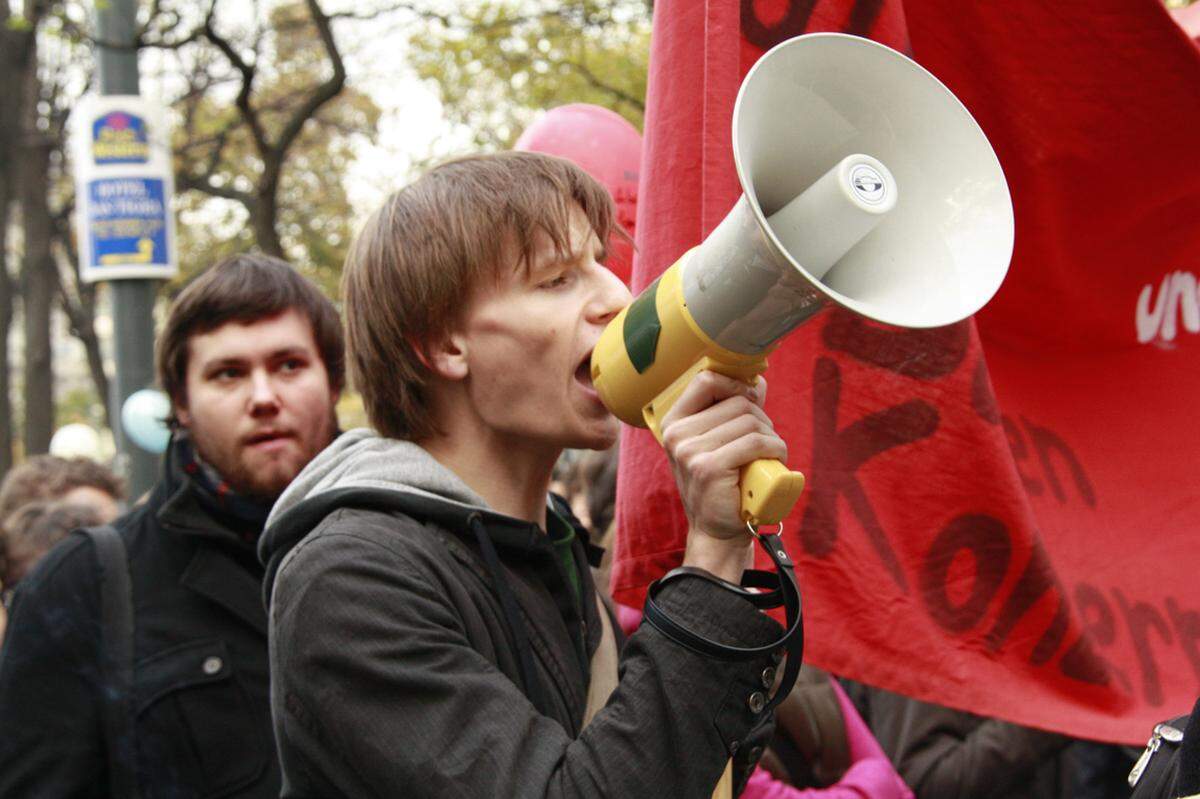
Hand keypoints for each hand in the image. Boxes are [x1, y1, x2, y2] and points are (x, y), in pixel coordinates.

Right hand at [658, 370, 787, 580]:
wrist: (717, 530)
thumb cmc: (723, 485)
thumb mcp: (718, 443)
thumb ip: (731, 410)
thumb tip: (756, 379)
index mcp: (673, 423)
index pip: (705, 379)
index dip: (736, 383)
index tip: (753, 399)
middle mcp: (676, 435)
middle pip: (736, 401)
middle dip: (762, 418)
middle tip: (766, 442)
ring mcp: (689, 451)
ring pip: (749, 421)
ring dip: (771, 436)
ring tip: (771, 454)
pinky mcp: (708, 467)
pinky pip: (753, 442)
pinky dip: (774, 448)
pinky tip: (776, 458)